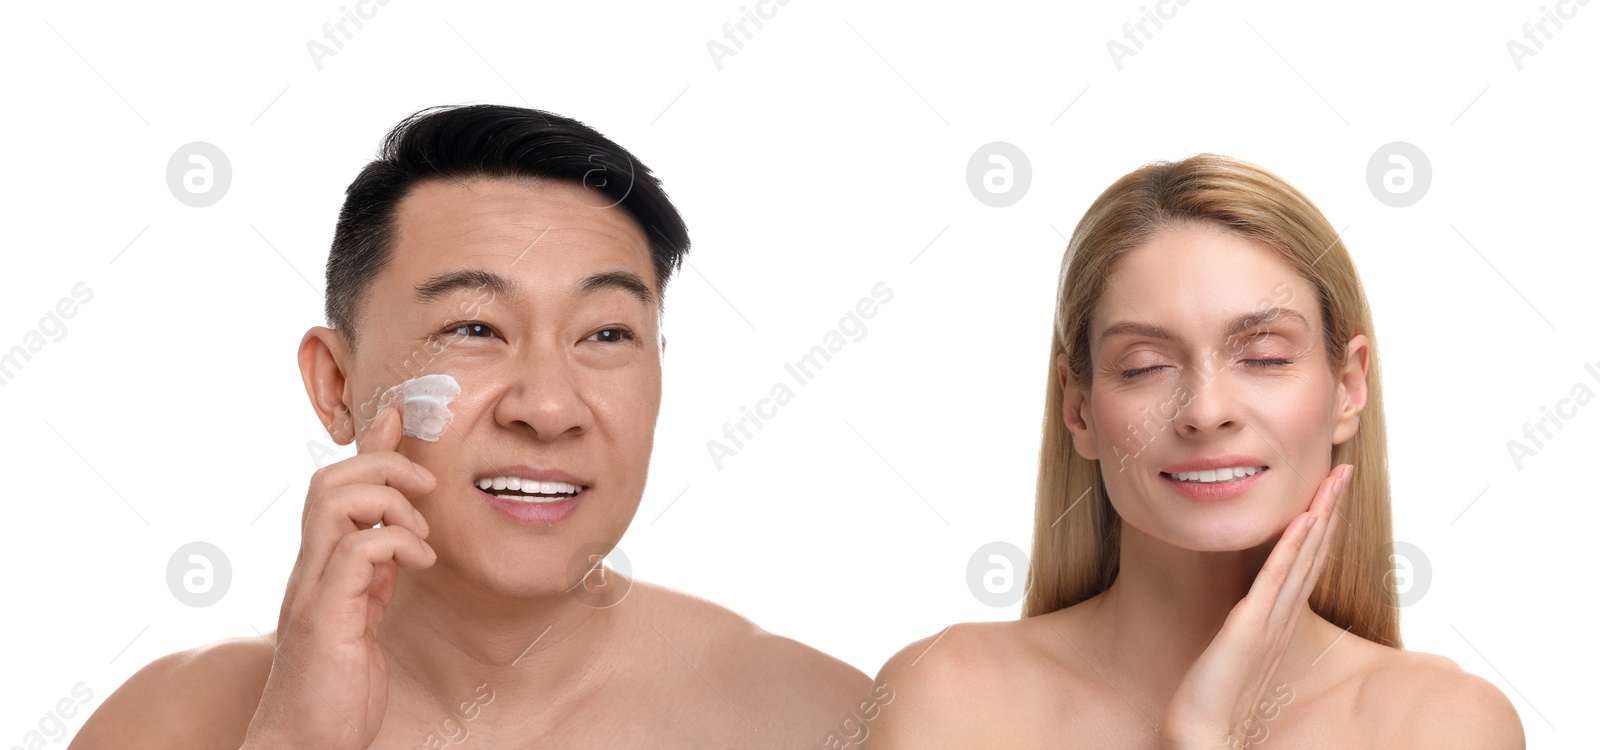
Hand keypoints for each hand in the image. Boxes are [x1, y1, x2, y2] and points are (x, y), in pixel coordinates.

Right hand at [242, 406, 438, 749]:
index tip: (400, 417)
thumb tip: (400, 531)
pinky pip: (358, 551)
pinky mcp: (325, 617)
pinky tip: (422, 564)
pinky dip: (397, 543)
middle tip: (425, 487)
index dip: (368, 448)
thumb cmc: (337, 685)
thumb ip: (377, 569)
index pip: (334, 486)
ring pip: (334, 501)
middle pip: (327, 479)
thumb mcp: (367, 611)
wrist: (307, 743)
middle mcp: (309, 570)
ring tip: (423, 535)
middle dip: (381, 464)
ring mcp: (312, 590)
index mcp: (321, 565)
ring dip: (390, 501)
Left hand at [1159, 463, 1351, 749]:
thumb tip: (1247, 604)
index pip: (1306, 561)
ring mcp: (1270, 618)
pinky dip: (1292, 547)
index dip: (1321, 524)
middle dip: (1329, 508)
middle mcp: (1282, 614)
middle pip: (1313, 551)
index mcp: (1279, 617)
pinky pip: (1275, 578)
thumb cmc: (1214, 691)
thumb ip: (1246, 622)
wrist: (1203, 728)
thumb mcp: (1236, 646)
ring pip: (1302, 557)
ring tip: (1334, 479)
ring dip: (1319, 515)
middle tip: (1344, 469)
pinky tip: (1304, 519)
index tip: (1329, 490)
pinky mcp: (1250, 624)